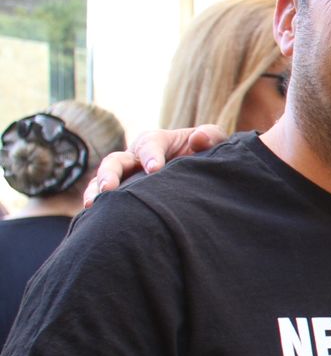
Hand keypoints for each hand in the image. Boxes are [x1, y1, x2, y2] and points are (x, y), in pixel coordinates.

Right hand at [86, 125, 228, 205]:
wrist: (200, 173)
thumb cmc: (204, 154)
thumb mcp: (213, 141)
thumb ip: (210, 136)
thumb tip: (198, 140)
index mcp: (156, 142)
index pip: (150, 144)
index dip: (151, 155)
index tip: (154, 170)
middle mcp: (135, 157)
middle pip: (116, 161)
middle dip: (110, 173)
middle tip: (109, 188)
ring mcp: (126, 176)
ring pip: (103, 180)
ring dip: (96, 190)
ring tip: (92, 204)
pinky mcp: (123, 193)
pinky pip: (106, 199)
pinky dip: (97, 206)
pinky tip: (93, 218)